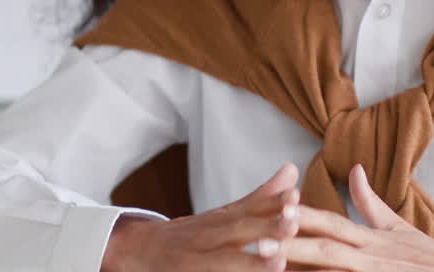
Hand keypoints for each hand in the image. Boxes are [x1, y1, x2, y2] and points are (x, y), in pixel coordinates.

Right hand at [101, 163, 301, 271]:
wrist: (137, 250)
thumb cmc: (193, 235)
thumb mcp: (224, 215)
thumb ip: (260, 198)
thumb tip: (292, 170)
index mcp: (219, 220)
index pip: (248, 207)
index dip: (271, 203)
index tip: (296, 197)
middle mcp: (206, 238)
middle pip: (236, 231)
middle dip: (265, 228)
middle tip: (293, 224)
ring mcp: (193, 261)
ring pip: (223, 263)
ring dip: (249, 263)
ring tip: (278, 264)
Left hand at [281, 164, 433, 271]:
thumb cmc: (425, 256)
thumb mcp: (396, 225)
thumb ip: (368, 200)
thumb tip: (353, 169)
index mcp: (368, 238)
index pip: (331, 221)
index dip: (304, 214)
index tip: (276, 206)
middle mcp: (367, 257)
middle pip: (325, 249)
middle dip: (293, 246)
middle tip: (259, 243)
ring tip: (270, 271)